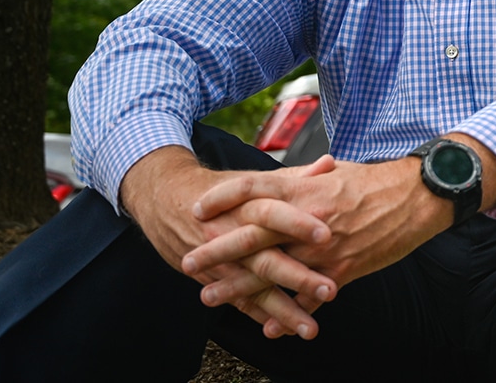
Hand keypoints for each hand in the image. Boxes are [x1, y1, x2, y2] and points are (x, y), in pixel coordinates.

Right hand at [120, 147, 337, 337]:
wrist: (165, 200)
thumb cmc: (222, 190)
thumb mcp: (254, 180)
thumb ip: (294, 177)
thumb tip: (330, 164)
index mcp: (247, 204)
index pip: (273, 212)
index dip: (298, 223)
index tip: (328, 236)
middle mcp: (233, 234)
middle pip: (266, 257)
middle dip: (298, 276)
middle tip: (330, 290)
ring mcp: (222, 261)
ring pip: (254, 288)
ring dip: (283, 309)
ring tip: (309, 328)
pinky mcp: (214, 279)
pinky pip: (239, 301)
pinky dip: (260, 317)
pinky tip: (283, 331)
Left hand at [185, 154, 453, 336]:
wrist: (419, 196)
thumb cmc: (378, 181)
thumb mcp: (336, 174)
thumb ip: (306, 182)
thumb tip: (284, 181)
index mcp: (306, 190)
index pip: (252, 190)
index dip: (223, 199)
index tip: (197, 209)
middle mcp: (308, 219)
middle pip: (251, 235)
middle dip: (216, 251)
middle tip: (188, 262)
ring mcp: (324, 247)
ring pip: (273, 272)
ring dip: (239, 288)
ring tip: (210, 297)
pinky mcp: (344, 269)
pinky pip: (310, 295)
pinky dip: (288, 312)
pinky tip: (269, 327)